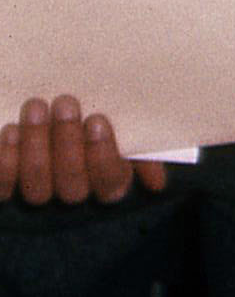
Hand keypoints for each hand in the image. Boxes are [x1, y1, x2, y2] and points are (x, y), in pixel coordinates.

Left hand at [1, 96, 166, 204]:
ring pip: (38, 186)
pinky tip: (12, 131)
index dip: (103, 156)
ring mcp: (38, 193)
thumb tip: (157, 182)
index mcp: (106, 180)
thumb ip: (141, 148)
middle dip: (67, 143)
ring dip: (36, 145)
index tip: (97, 120)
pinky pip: (4, 186)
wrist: (49, 115)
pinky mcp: (7, 189)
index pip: (111, 182)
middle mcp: (72, 194)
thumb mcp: (122, 126)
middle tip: (64, 103)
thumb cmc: (91, 119)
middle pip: (73, 185)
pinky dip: (7, 160)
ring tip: (35, 106)